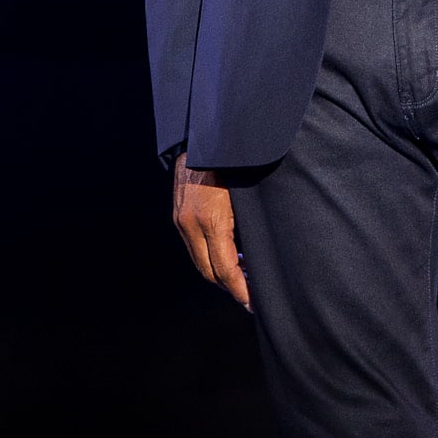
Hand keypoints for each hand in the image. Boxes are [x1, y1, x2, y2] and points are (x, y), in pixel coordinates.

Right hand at [171, 153, 250, 310]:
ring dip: (218, 273)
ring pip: (198, 261)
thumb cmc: (235, 161)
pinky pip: (193, 245)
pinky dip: (209, 257)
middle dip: (229, 287)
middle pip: (208, 271)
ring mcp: (182, 219)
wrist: (205, 135)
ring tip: (242, 278)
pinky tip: (228, 256)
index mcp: (212, 220)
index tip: (252, 301)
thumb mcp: (247, 194)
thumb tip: (259, 251)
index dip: (239, 288)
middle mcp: (191, 223)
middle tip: (249, 297)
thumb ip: (249, 223)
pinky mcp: (178, 214)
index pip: (224, 268)